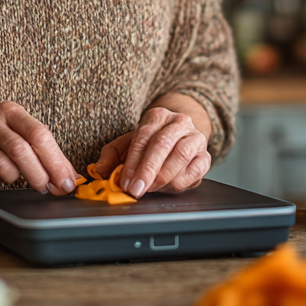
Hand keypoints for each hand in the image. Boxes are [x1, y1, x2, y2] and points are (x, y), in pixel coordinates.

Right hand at [0, 102, 79, 194]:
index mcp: (11, 111)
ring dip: (16, 178)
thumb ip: (39, 145)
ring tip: (14, 174)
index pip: (40, 134)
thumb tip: (67, 174)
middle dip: (40, 176)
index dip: (56, 161)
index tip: (67, 180)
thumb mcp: (12, 125)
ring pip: (5, 167)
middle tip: (47, 188)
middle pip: (23, 152)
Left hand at [93, 106, 210, 198]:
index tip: (125, 181)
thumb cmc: (149, 144)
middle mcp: (179, 122)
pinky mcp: (205, 157)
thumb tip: (100, 171)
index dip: (133, 162)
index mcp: (157, 116)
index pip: (144, 136)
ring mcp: (195, 138)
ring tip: (150, 189)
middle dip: (147, 171)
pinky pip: (194, 171)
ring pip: (181, 156)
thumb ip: (111, 156)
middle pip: (163, 144)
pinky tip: (167, 187)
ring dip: (163, 177)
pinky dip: (179, 182)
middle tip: (136, 189)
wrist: (179, 139)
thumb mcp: (127, 145)